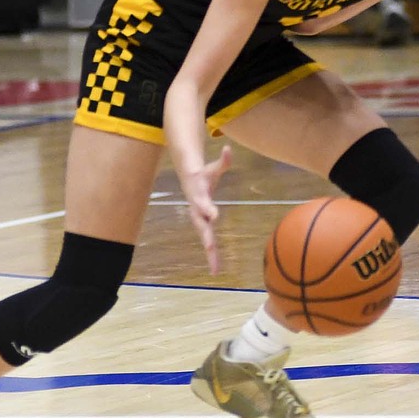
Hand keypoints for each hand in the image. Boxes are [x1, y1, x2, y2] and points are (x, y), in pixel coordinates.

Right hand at [180, 144, 231, 272]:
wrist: (189, 183)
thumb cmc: (203, 175)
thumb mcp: (212, 167)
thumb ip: (223, 161)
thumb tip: (229, 148)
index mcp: (200, 197)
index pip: (204, 204)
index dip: (208, 209)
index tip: (214, 216)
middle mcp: (198, 212)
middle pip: (202, 227)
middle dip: (206, 238)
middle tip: (210, 250)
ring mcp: (200, 221)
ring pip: (205, 239)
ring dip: (210, 253)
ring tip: (215, 269)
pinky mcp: (204, 227)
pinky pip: (209, 242)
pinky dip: (212, 255)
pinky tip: (216, 268)